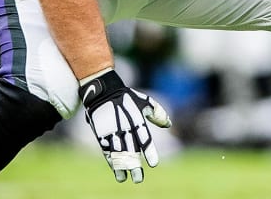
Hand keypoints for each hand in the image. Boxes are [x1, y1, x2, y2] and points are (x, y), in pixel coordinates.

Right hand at [80, 69, 171, 183]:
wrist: (103, 92)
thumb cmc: (127, 97)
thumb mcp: (144, 101)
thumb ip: (157, 113)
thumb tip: (169, 124)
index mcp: (136, 120)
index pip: (144, 139)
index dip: (149, 152)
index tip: (153, 164)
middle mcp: (124, 128)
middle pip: (130, 150)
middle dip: (134, 166)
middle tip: (139, 179)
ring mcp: (112, 131)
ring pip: (117, 153)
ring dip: (121, 166)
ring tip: (125, 178)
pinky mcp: (101, 134)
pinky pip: (106, 149)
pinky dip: (111, 160)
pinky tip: (115, 169)